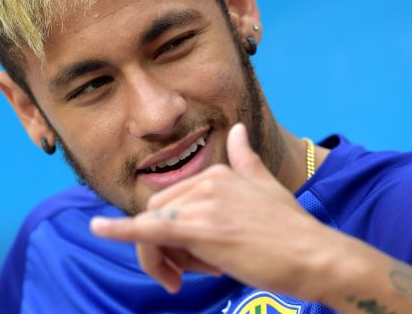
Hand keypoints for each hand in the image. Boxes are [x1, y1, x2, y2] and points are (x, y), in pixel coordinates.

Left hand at [90, 123, 344, 297]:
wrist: (314, 256)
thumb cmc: (291, 230)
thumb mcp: (266, 186)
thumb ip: (245, 159)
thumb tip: (236, 131)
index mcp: (218, 173)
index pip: (171, 202)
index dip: (171, 233)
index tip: (188, 259)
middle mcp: (207, 182)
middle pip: (156, 216)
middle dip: (160, 248)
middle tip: (181, 276)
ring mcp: (203, 205)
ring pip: (154, 231)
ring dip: (159, 260)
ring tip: (181, 281)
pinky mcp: (201, 230)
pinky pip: (148, 229)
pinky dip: (120, 231)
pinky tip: (97, 230)